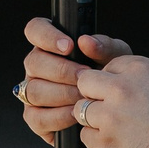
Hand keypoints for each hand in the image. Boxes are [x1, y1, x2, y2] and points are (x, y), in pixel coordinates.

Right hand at [18, 18, 129, 147]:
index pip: (35, 29)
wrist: (115, 109)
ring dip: (61, 94)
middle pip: (33, 62)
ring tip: (84, 96)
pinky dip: (57, 117)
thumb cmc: (111, 77)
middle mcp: (37, 66)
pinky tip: (75, 114)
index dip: (46, 35)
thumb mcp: (115, 58)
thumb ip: (103, 46)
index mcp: (51, 44)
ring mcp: (32, 91)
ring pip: (33, 90)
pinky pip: (36, 117)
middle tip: (84, 76)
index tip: (69, 46)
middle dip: (61, 71)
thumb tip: (85, 41)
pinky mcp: (34, 117)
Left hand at [71, 55, 148, 147]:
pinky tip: (119, 144)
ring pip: (82, 110)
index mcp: (139, 68)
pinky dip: (98, 142)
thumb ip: (135, 80)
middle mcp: (122, 88)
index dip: (110, 83)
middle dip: (93, 96)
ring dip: (95, 120)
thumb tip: (107, 82)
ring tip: (118, 130)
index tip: (120, 96)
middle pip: (86, 83)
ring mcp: (111, 115)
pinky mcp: (106, 141)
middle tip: (110, 111)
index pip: (106, 66)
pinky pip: (85, 136)